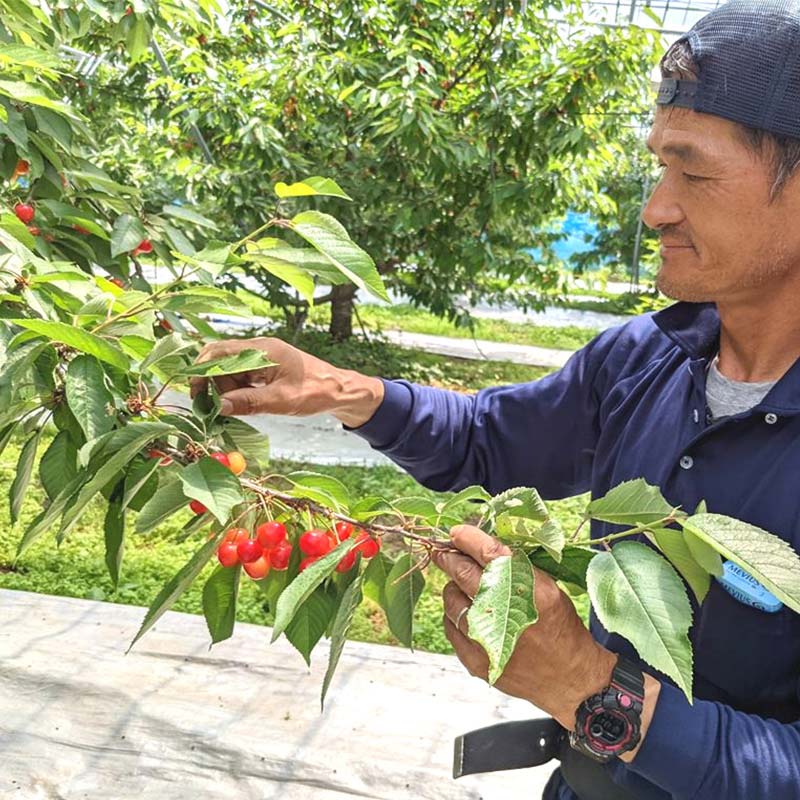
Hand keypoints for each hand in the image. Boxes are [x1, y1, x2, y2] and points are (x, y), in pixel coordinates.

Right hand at [188, 336, 383, 426]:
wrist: (340, 390)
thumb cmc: (316, 392)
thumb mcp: (282, 401)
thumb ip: (249, 402)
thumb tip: (219, 407)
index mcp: (263, 350)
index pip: (220, 352)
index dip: (202, 371)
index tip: (195, 394)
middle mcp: (260, 349)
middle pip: (221, 360)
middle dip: (210, 382)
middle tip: (208, 407)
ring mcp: (263, 358)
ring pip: (230, 370)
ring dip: (223, 389)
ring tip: (227, 411)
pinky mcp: (266, 369)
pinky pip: (242, 376)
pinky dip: (236, 390)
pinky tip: (238, 405)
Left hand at [431, 524, 617, 728]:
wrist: (570, 678)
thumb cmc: (560, 627)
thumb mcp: (549, 588)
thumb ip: (516, 568)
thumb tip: (480, 546)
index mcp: (529, 588)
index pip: (489, 553)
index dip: (468, 538)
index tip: (456, 532)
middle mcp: (506, 612)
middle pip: (462, 573)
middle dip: (449, 558)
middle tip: (443, 552)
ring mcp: (488, 638)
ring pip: (451, 599)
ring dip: (453, 588)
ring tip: (461, 586)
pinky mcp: (476, 660)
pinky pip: (450, 626)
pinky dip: (454, 615)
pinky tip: (464, 612)